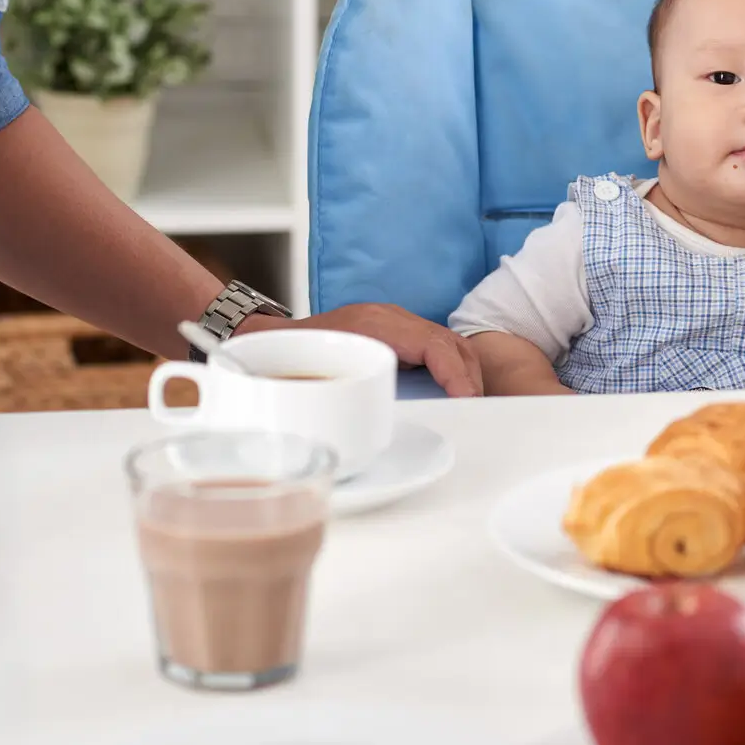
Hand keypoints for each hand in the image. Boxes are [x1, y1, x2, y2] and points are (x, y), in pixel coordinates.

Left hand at [240, 304, 482, 397]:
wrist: (268, 336)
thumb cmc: (287, 357)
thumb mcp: (316, 378)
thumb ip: (348, 396)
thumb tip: (374, 427)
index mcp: (373, 325)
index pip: (432, 344)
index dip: (456, 372)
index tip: (466, 398)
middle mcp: (388, 317)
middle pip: (448, 340)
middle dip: (469, 374)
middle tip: (475, 405)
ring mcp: (392, 319)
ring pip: (446, 339)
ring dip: (464, 368)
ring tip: (470, 398)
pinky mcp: (394, 328)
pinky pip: (434, 341)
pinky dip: (451, 363)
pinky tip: (453, 385)